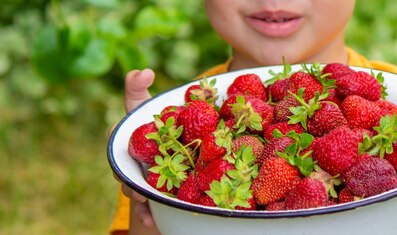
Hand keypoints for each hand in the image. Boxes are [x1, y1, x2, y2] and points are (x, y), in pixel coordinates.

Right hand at [114, 69, 159, 232]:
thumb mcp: (145, 105)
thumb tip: (143, 70)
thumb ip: (138, 89)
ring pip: (138, 195)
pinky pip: (151, 209)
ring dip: (142, 205)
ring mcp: (142, 181)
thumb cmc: (152, 122)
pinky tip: (157, 224)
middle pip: (127, 179)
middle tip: (140, 192)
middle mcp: (131, 165)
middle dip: (132, 187)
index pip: (118, 149)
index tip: (124, 164)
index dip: (120, 157)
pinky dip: (151, 217)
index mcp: (126, 145)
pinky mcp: (156, 194)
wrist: (169, 141)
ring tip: (149, 212)